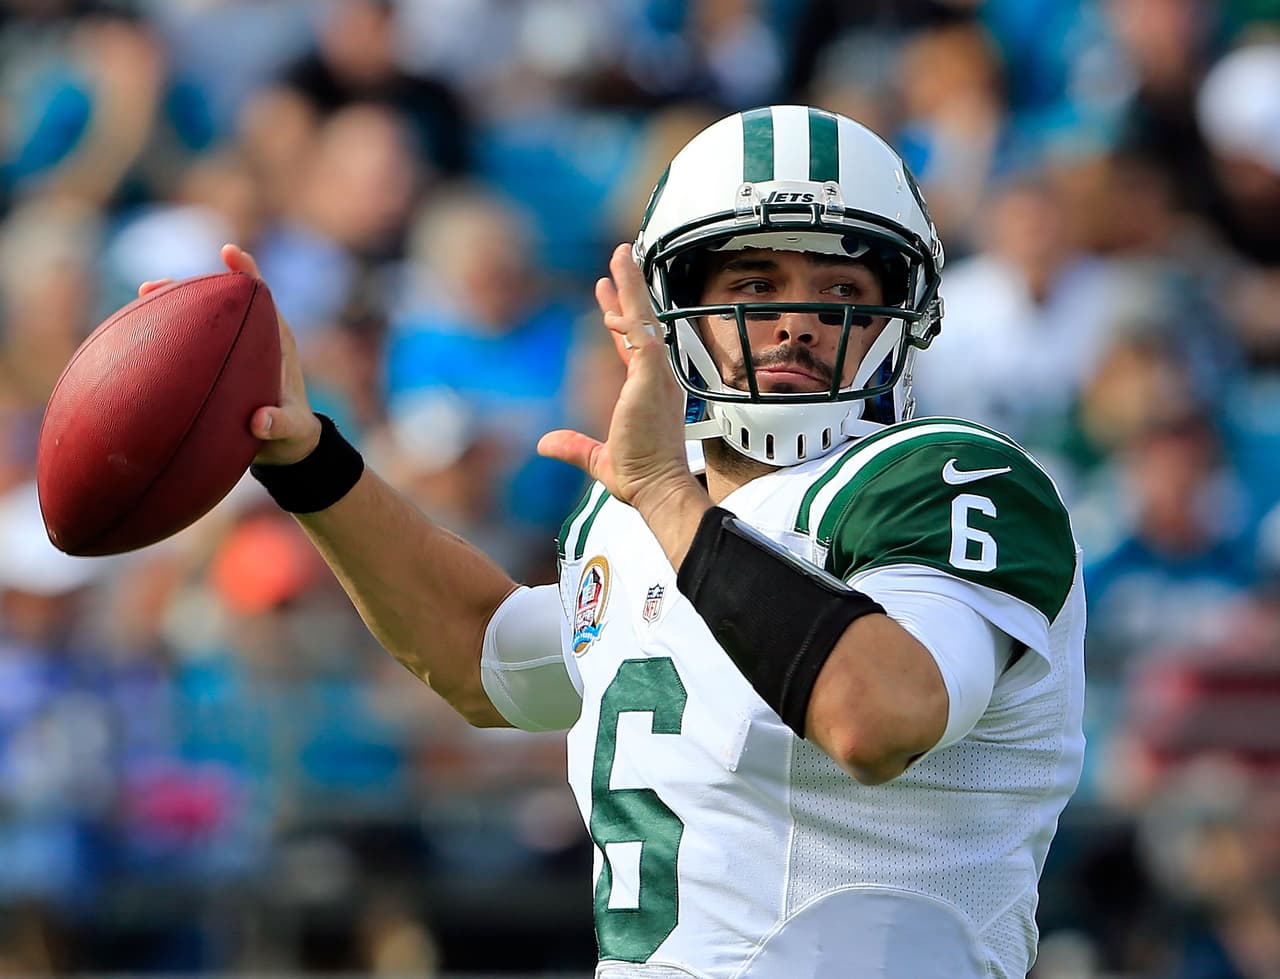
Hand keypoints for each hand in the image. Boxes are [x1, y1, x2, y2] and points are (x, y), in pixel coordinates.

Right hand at [137, 244, 321, 464]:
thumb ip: (280, 425)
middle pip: (221, 302)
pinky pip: (190, 343)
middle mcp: (253, 339)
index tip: (229, 252)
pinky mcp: (216, 366)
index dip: (246, 272)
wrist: (286, 447)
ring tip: (142, 298)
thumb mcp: (291, 431)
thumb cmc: (292, 434)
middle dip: (190, 288)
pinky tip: (139, 336)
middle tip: (154, 286)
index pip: (262, 298)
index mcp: (276, 343)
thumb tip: (259, 421)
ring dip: (173, 306)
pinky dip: (168, 336)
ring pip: (201, 320)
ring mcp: (232, 350)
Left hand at [538, 243, 707, 530]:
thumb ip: (573, 447)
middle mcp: (657, 378)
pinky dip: (630, 313)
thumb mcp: (598, 459)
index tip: (608, 299)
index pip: (634, 346)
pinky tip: (616, 294)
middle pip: (642, 323)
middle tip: (618, 260)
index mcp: (649, 392)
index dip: (621, 320)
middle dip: (629, 290)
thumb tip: (546, 444)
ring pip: (644, 319)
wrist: (657, 486)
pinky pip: (641, 334)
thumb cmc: (641, 476)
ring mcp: (657, 375)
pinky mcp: (651, 377)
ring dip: (632, 286)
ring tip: (621, 256)